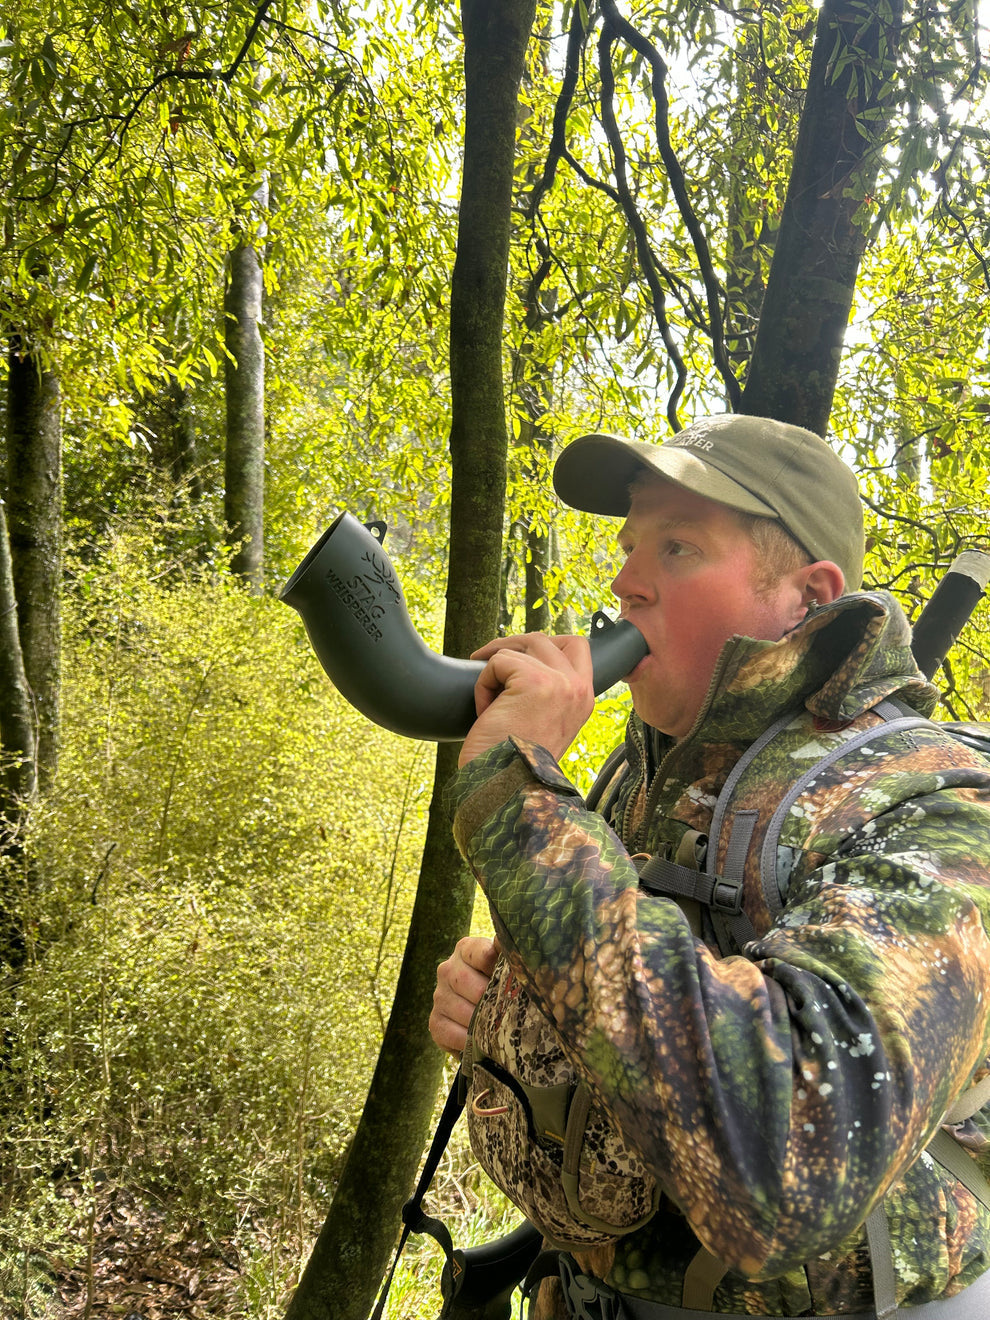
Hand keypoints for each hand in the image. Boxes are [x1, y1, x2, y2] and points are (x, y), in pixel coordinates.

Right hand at [429, 935, 499, 1055]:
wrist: (482, 1011)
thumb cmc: (498, 983)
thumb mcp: (504, 965)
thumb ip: (507, 955)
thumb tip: (507, 943)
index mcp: (466, 949)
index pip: (483, 954)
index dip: (502, 970)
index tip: (516, 981)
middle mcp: (447, 969)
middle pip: (475, 987)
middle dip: (496, 1002)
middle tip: (511, 1011)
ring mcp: (439, 996)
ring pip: (465, 1013)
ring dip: (485, 1024)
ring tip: (499, 1027)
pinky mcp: (435, 1021)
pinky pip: (453, 1034)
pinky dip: (471, 1040)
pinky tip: (482, 1040)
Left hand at [458, 632, 594, 766]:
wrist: (508, 788)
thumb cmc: (516, 761)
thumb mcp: (547, 722)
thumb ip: (549, 692)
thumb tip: (523, 658)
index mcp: (584, 698)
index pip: (577, 646)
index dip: (545, 644)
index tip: (519, 656)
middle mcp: (578, 688)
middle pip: (544, 639)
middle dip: (513, 646)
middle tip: (489, 661)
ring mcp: (558, 682)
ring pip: (518, 649)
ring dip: (495, 671)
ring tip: (490, 703)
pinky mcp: (532, 681)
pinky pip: (497, 662)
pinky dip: (483, 685)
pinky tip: (487, 712)